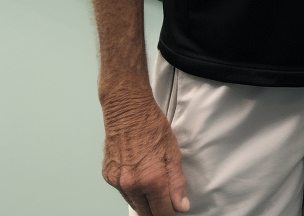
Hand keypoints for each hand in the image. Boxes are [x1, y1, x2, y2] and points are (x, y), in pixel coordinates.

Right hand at [101, 91, 188, 214]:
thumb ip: (177, 183)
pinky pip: (123, 192)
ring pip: (133, 204)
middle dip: (157, 210)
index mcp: (151, 179)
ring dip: (144, 202)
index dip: (171, 212)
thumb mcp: (173, 153)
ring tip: (154, 184)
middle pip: (145, 213)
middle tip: (166, 200)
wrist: (127, 111)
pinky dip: (132, 190)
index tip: (176, 209)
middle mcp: (131, 185)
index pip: (161, 212)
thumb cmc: (152, 126)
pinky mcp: (108, 177)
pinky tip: (139, 176)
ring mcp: (117, 182)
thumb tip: (181, 206)